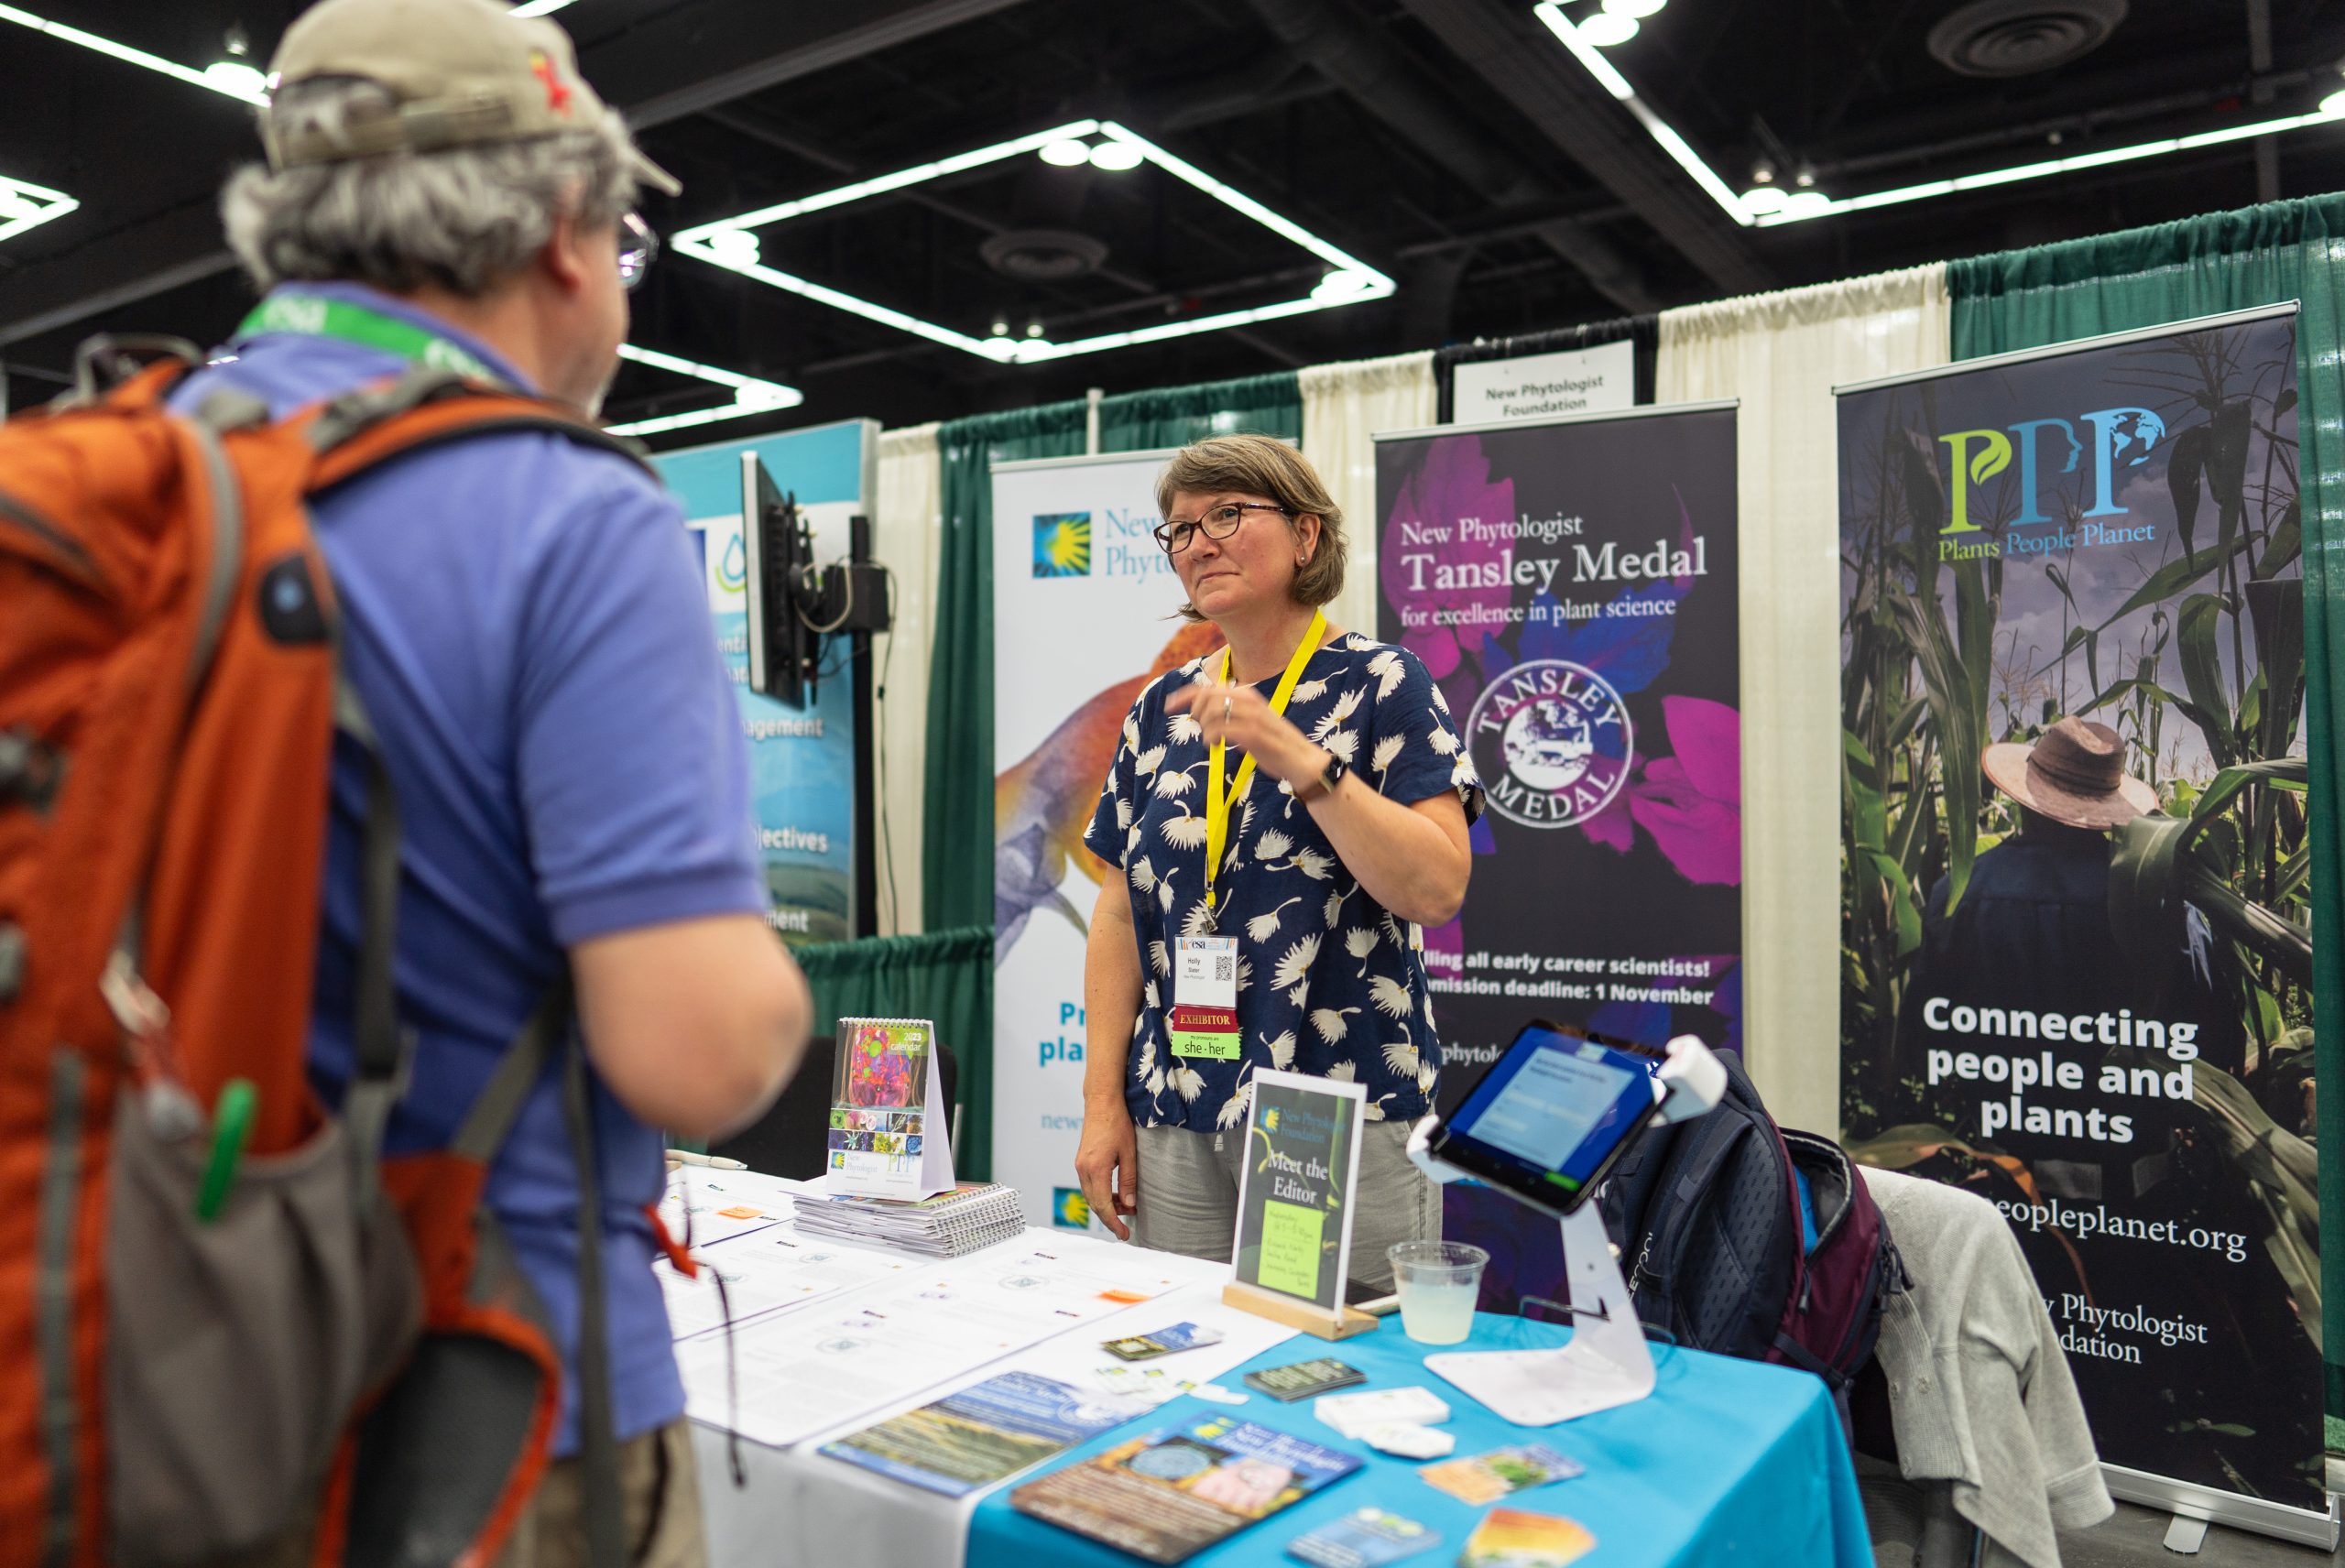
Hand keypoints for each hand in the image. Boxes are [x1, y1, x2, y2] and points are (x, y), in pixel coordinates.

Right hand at [1074, 1106, 1139, 1239]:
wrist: (1101, 1103)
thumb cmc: (1117, 1124)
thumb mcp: (1129, 1153)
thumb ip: (1128, 1181)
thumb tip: (1129, 1206)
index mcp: (1095, 1169)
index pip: (1103, 1206)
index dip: (1114, 1223)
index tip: (1124, 1235)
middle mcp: (1083, 1169)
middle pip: (1094, 1204)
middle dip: (1110, 1217)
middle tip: (1128, 1224)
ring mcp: (1080, 1166)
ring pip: (1091, 1196)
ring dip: (1106, 1205)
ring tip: (1126, 1207)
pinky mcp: (1081, 1162)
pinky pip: (1089, 1186)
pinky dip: (1101, 1195)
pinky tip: (1115, 1194)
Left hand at [1165, 677, 1322, 789]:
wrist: (1301, 760)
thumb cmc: (1273, 743)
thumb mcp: (1250, 720)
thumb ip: (1229, 712)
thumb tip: (1200, 711)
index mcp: (1247, 694)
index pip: (1208, 687)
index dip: (1184, 695)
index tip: (1169, 707)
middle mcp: (1249, 700)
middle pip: (1205, 697)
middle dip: (1196, 713)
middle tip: (1203, 729)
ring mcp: (1252, 716)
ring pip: (1211, 713)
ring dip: (1205, 728)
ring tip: (1213, 740)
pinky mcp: (1253, 734)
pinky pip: (1220, 729)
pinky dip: (1211, 737)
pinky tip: (1216, 745)